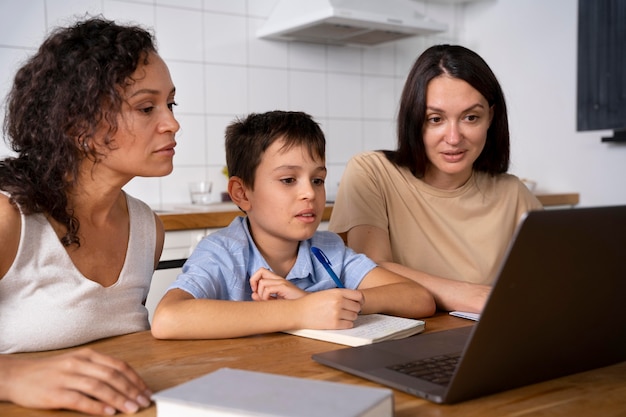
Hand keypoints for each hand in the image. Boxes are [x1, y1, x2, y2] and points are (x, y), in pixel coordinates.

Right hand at [3, 348, 150, 414]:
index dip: (135, 379)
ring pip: (99, 387)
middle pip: (112, 376)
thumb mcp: (76, 362)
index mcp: (87, 355)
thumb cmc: (51, 371)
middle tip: (144, 402)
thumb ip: (98, 369)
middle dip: (131, 390)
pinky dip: (96, 406)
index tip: (146, 390)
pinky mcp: (55, 393)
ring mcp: (66, 377)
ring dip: (119, 399)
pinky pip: (80, 400)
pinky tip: (109, 412)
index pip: (118, 365)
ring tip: (132, 408)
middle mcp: (79, 363)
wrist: (17, 375)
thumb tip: (124, 383)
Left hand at [250, 267, 306, 300]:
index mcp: (276, 280)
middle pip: (260, 270)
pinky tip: (271, 302)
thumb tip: (253, 294)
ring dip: (261, 294)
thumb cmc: (290, 304)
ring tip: (266, 301)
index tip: (255, 290)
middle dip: (253, 281)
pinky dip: (265, 297)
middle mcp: (278, 279)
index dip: (254, 279)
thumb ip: (263, 297)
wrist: (304, 307)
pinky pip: (268, 289)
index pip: (261, 271)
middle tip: (256, 292)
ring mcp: (282, 282)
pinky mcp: (284, 287)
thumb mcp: (274, 300)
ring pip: (262, 282)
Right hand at [295, 289, 363, 329]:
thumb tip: (355, 300)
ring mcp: (337, 313)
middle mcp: (338, 302)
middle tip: (347, 311)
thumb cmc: (311, 303)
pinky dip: (346, 324)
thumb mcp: (326, 293)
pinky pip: (349, 325)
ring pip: (354, 316)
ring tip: (340, 316)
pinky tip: (339, 322)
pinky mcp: (334, 324)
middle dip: (354, 309)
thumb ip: (340, 295)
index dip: (360, 300)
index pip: (358, 296)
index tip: (359, 303)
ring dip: (349, 317)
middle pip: (357, 307)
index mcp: (337, 292)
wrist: (298, 312)